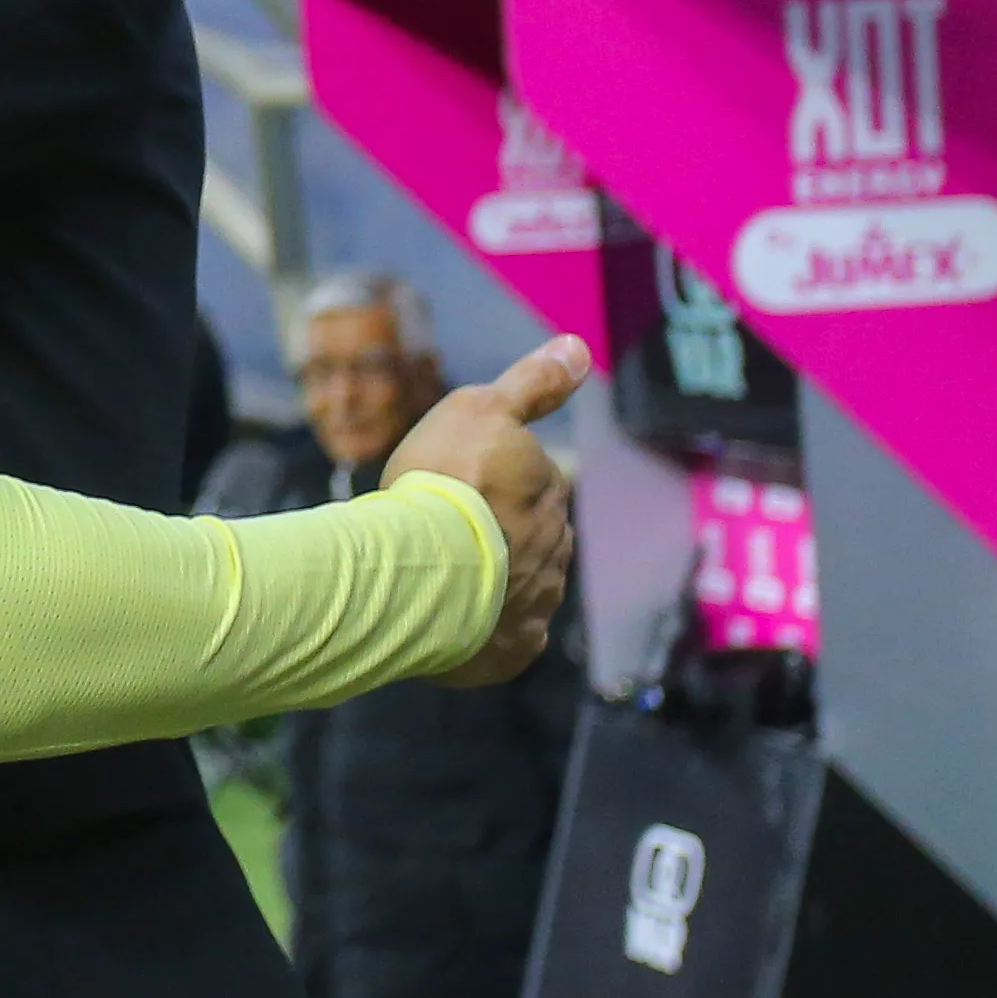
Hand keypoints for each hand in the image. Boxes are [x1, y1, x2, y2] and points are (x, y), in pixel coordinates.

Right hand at [382, 335, 591, 687]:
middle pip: (532, 535)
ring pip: (523, 586)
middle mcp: (555, 549)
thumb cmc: (444, 482)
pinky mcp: (514, 651)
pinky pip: (507, 638)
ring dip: (496, 580)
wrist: (419, 570)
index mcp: (549, 490)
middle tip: (446, 530)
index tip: (457, 482)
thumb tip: (577, 346)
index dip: (493, 479)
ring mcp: (538, 604)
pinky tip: (456, 623)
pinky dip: (489, 630)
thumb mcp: (479, 407)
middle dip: (502, 532)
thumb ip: (531, 383)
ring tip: (444, 578)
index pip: (533, 479)